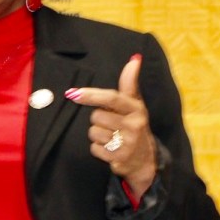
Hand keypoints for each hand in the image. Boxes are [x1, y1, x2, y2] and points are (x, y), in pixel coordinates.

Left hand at [65, 54, 156, 200]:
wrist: (145, 160)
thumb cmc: (135, 126)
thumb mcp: (135, 105)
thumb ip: (130, 83)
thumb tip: (134, 58)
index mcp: (136, 109)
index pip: (112, 98)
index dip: (92, 95)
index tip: (74, 93)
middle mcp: (133, 125)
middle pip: (97, 116)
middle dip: (98, 119)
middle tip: (109, 123)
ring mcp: (127, 143)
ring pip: (93, 132)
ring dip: (97, 135)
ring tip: (110, 136)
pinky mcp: (118, 159)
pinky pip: (94, 148)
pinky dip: (98, 149)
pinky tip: (109, 148)